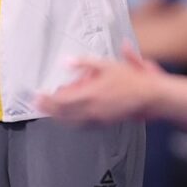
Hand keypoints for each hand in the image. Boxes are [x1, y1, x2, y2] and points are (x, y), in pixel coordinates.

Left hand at [36, 43, 163, 123]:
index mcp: (90, 94)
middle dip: (48, 109)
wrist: (150, 96)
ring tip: (49, 110)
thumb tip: (66, 62)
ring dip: (58, 116)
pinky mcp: (104, 123)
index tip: (37, 96)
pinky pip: (82, 124)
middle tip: (37, 104)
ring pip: (71, 120)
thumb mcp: (106, 64)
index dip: (47, 100)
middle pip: (62, 113)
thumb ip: (84, 63)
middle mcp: (91, 109)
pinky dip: (71, 120)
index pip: (61, 101)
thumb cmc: (132, 79)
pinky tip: (68, 117)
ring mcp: (97, 118)